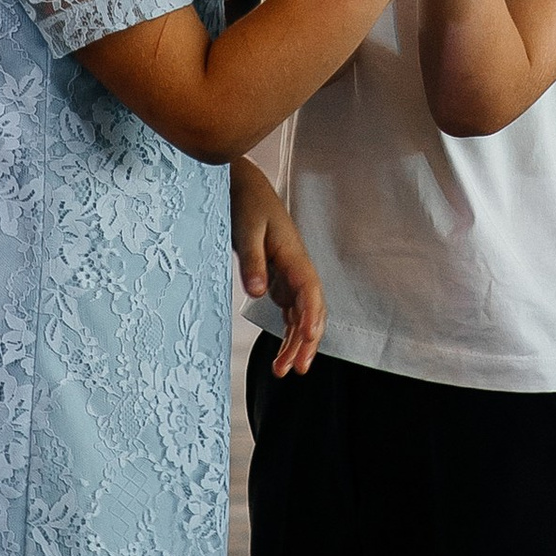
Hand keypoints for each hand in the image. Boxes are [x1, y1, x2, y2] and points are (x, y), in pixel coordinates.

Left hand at [233, 159, 324, 375]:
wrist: (243, 185)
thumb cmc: (245, 203)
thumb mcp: (245, 229)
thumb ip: (252, 261)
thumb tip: (257, 293)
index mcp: (294, 255)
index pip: (310, 290)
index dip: (312, 315)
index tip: (308, 338)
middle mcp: (297, 268)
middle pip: (311, 309)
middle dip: (307, 340)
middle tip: (297, 369)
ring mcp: (289, 275)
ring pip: (301, 315)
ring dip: (296, 342)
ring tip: (284, 371)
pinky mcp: (278, 279)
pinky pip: (289, 311)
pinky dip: (287, 332)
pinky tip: (281, 352)